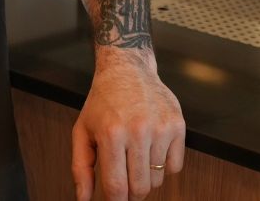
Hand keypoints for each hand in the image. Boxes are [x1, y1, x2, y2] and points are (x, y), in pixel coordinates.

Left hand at [72, 57, 185, 200]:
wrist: (127, 70)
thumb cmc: (102, 103)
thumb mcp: (82, 131)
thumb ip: (81, 167)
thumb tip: (82, 199)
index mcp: (111, 134)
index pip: (117, 186)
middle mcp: (137, 132)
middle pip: (140, 188)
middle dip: (131, 194)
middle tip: (125, 185)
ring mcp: (161, 129)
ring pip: (158, 179)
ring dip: (146, 178)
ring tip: (134, 157)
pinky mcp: (178, 126)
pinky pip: (175, 167)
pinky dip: (163, 166)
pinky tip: (151, 148)